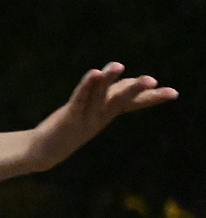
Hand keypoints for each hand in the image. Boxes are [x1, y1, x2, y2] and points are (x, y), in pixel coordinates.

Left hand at [29, 62, 174, 165]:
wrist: (44, 151)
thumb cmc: (69, 128)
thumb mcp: (92, 110)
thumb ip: (106, 95)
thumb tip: (123, 80)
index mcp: (108, 113)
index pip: (134, 103)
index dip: (153, 98)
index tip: (174, 93)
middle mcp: (101, 116)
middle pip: (122, 100)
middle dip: (136, 89)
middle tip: (152, 81)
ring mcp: (86, 118)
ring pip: (101, 96)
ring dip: (108, 80)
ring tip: (117, 65)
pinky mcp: (69, 117)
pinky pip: (80, 98)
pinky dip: (87, 85)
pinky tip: (94, 73)